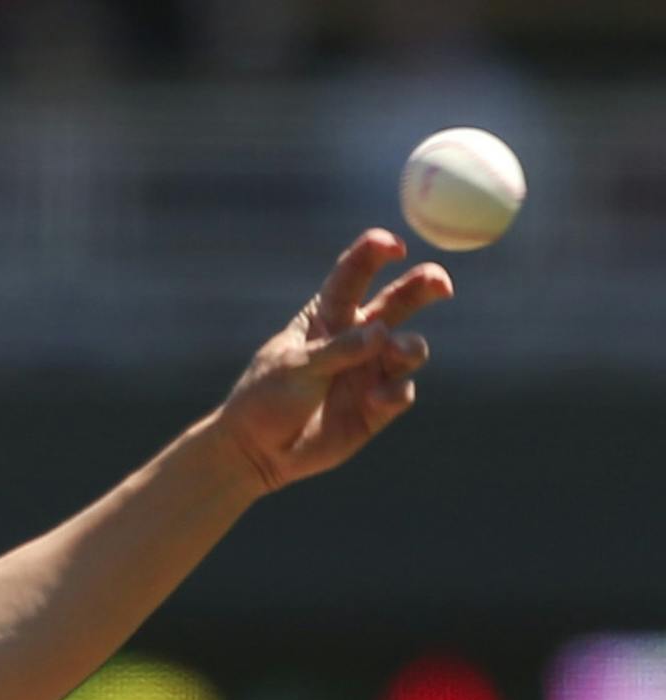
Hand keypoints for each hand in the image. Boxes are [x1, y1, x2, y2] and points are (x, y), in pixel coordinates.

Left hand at [215, 230, 452, 492]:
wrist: (257, 453)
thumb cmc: (266, 399)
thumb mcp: (294, 368)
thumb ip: (337, 349)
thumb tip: (381, 332)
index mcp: (328, 315)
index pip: (355, 273)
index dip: (376, 252)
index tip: (396, 246)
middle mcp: (357, 338)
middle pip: (399, 301)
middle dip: (424, 285)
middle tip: (441, 284)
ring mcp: (370, 371)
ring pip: (409, 347)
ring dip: (410, 347)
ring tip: (396, 353)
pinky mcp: (377, 406)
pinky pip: (402, 391)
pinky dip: (396, 392)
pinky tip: (375, 399)